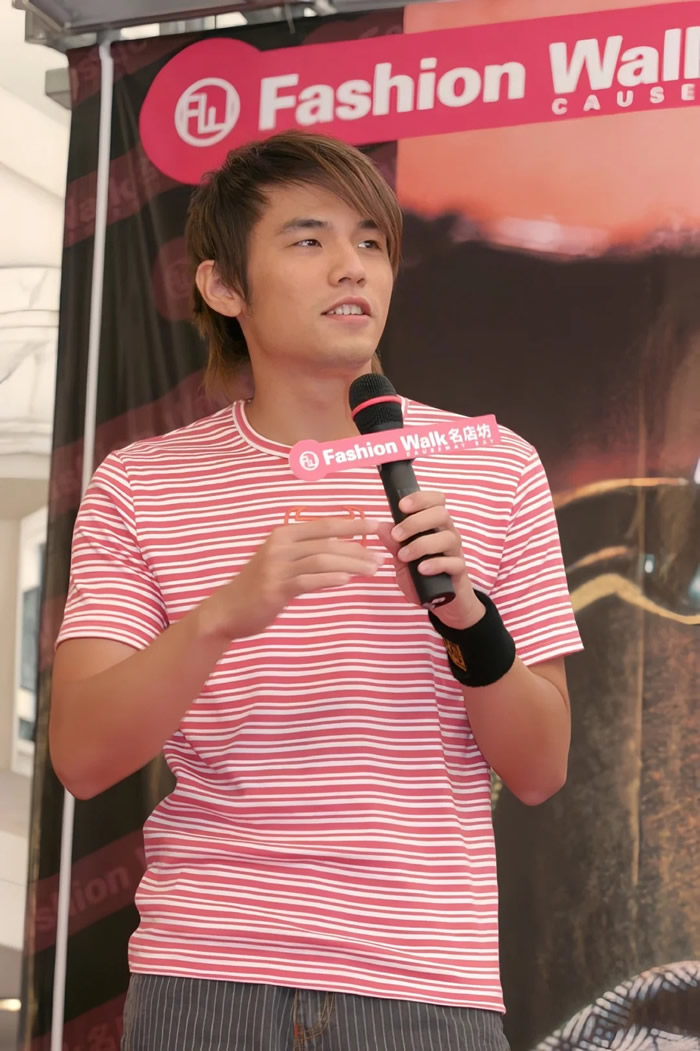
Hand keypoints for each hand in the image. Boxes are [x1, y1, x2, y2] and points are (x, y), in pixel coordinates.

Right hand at [204, 516, 383, 638]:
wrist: (229, 609)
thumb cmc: (260, 585)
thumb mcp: (282, 560)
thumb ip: (307, 551)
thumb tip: (342, 545)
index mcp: (283, 534)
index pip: (324, 525)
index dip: (351, 524)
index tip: (375, 526)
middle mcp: (279, 546)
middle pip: (326, 542)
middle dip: (358, 549)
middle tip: (381, 557)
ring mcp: (276, 567)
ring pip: (321, 560)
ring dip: (351, 564)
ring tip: (373, 570)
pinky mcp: (275, 588)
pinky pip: (307, 581)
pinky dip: (329, 578)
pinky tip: (347, 579)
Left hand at [377, 492, 484, 629]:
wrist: (441, 602)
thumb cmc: (421, 575)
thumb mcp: (401, 559)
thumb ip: (392, 543)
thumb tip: (380, 526)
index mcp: (434, 525)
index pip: (436, 501)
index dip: (421, 498)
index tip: (401, 506)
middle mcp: (447, 533)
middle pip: (441, 514)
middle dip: (416, 522)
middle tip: (397, 536)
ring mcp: (455, 552)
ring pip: (448, 537)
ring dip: (422, 544)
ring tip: (403, 557)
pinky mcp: (459, 571)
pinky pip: (454, 563)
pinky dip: (436, 564)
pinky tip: (421, 569)